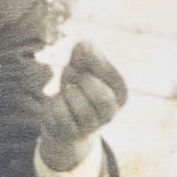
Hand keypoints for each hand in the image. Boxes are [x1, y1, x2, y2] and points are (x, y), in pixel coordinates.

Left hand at [42, 41, 132, 162]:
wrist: (62, 115)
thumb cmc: (77, 85)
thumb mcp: (82, 66)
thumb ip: (85, 53)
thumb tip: (87, 44)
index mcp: (120, 94)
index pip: (114, 78)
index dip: (96, 62)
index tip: (84, 54)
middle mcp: (110, 113)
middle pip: (103, 99)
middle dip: (85, 82)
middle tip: (77, 77)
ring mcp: (91, 126)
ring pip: (82, 108)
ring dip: (70, 92)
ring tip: (68, 89)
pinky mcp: (71, 133)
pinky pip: (62, 115)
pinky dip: (56, 103)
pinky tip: (59, 103)